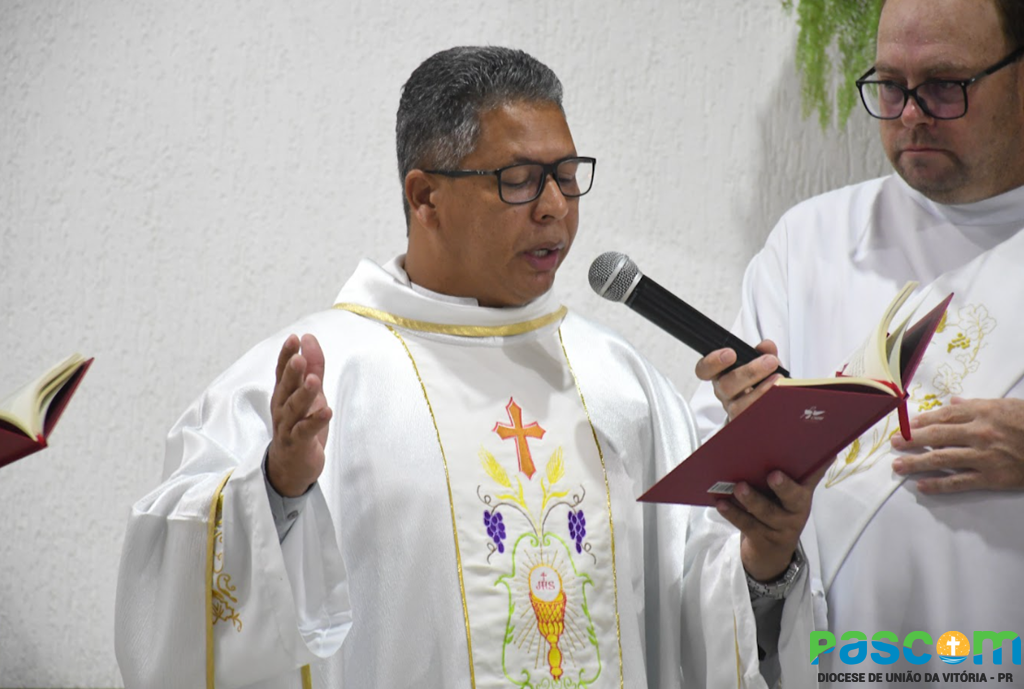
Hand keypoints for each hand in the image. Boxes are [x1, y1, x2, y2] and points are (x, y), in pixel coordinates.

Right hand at [267, 333, 332, 496]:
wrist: (290, 468)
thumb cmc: (299, 426)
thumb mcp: (309, 394)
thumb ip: (312, 368)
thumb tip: (309, 338)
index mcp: (283, 394)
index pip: (282, 371)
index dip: (286, 355)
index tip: (294, 338)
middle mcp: (282, 409)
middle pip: (286, 388)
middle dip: (292, 372)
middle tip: (299, 357)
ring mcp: (288, 427)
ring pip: (294, 409)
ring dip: (304, 394)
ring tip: (314, 381)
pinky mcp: (298, 444)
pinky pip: (305, 431)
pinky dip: (316, 421)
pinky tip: (326, 411)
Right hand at [694, 340, 783, 420]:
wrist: (763, 406)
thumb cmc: (756, 382)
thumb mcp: (760, 364)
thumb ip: (762, 353)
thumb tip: (767, 346)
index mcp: (720, 375)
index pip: (704, 369)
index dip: (713, 362)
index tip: (730, 354)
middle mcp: (723, 393)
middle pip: (726, 386)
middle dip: (749, 372)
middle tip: (769, 361)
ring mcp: (732, 409)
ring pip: (739, 406)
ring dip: (761, 392)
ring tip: (778, 380)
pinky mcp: (745, 423)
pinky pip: (753, 419)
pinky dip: (767, 406)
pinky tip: (780, 397)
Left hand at [716, 463, 827, 581]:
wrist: (771, 553)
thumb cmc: (775, 510)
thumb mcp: (784, 493)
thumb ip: (784, 469)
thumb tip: (777, 436)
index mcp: (802, 492)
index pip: (813, 475)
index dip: (818, 465)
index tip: (822, 453)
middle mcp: (796, 510)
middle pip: (793, 497)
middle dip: (784, 486)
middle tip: (773, 475)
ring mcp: (781, 527)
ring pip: (767, 513)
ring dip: (752, 500)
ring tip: (739, 487)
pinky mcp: (764, 540)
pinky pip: (748, 526)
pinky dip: (733, 514)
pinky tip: (721, 503)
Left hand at [891, 397, 1023, 493]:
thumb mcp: (1007, 405)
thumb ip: (976, 405)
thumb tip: (952, 402)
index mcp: (982, 411)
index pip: (943, 415)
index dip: (921, 421)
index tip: (906, 425)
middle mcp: (979, 432)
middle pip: (936, 436)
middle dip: (911, 440)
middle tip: (894, 444)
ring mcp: (984, 456)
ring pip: (941, 459)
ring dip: (916, 463)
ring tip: (898, 465)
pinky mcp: (992, 477)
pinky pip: (959, 482)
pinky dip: (938, 485)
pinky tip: (922, 486)